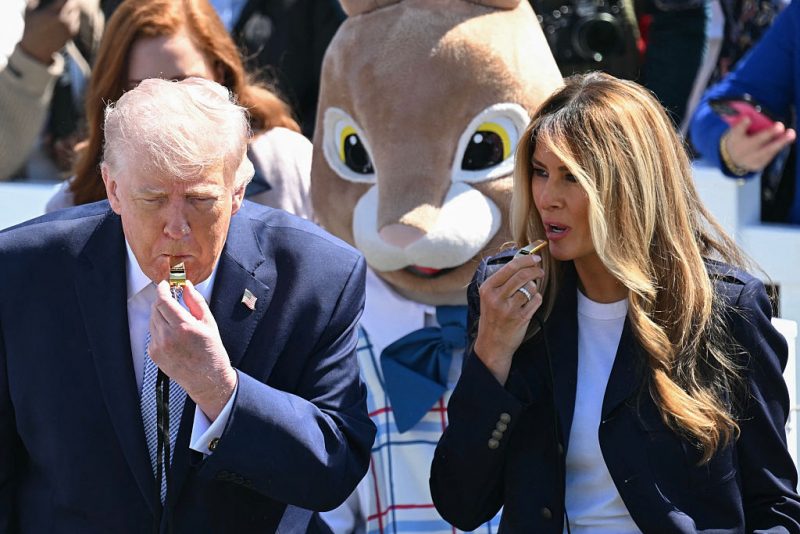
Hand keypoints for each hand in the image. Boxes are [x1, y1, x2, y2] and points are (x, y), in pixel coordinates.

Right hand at [19, 0, 79, 65]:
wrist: (37, 47)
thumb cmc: (31, 26)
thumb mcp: (29, 10)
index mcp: (52, 12)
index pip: (66, 0)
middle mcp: (63, 20)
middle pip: (73, 5)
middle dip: (69, 2)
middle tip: (64, 2)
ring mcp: (69, 27)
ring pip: (76, 14)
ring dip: (71, 10)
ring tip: (62, 11)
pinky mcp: (72, 34)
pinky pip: (76, 22)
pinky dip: (72, 19)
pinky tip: (64, 19)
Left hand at [148, 280, 236, 420]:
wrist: (207, 379)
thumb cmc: (211, 352)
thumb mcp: (209, 323)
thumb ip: (195, 302)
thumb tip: (186, 286)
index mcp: (184, 327)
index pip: (163, 301)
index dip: (162, 289)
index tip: (165, 284)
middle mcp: (168, 336)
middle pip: (156, 308)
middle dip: (162, 300)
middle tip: (171, 298)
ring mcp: (159, 346)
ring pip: (153, 320)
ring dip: (161, 314)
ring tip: (176, 320)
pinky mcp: (154, 354)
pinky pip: (153, 333)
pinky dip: (160, 329)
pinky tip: (174, 335)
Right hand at [473, 254, 544, 385]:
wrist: (492, 345)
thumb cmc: (493, 318)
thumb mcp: (489, 297)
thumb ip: (503, 280)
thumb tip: (524, 262)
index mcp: (487, 288)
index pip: (510, 267)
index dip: (526, 260)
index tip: (535, 258)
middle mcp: (496, 297)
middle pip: (523, 275)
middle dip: (535, 270)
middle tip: (540, 271)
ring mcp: (508, 308)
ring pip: (531, 287)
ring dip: (534, 288)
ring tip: (528, 293)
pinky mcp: (520, 318)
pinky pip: (536, 300)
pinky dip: (536, 299)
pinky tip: (529, 304)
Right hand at [724, 118, 795, 172]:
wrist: (732, 160)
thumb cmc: (738, 140)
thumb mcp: (737, 131)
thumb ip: (743, 125)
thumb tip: (751, 118)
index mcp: (734, 138)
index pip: (737, 131)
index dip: (742, 125)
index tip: (747, 119)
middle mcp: (741, 151)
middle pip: (756, 141)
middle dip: (769, 134)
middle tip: (780, 126)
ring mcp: (749, 160)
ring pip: (767, 150)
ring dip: (781, 142)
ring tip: (791, 133)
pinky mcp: (758, 165)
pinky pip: (770, 156)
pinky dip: (778, 147)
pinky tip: (785, 140)